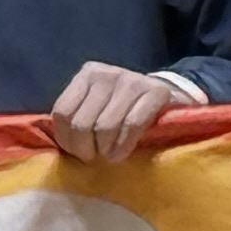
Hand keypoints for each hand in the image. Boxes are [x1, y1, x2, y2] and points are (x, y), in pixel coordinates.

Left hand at [47, 63, 186, 164]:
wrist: (170, 95)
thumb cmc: (125, 107)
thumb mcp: (97, 104)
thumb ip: (78, 115)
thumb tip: (61, 143)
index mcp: (87, 74)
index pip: (62, 112)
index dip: (66, 140)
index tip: (77, 152)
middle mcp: (106, 73)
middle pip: (81, 123)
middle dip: (86, 149)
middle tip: (95, 157)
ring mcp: (132, 80)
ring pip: (105, 127)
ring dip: (106, 150)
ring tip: (110, 156)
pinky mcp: (155, 92)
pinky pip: (131, 126)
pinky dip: (124, 146)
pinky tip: (122, 153)